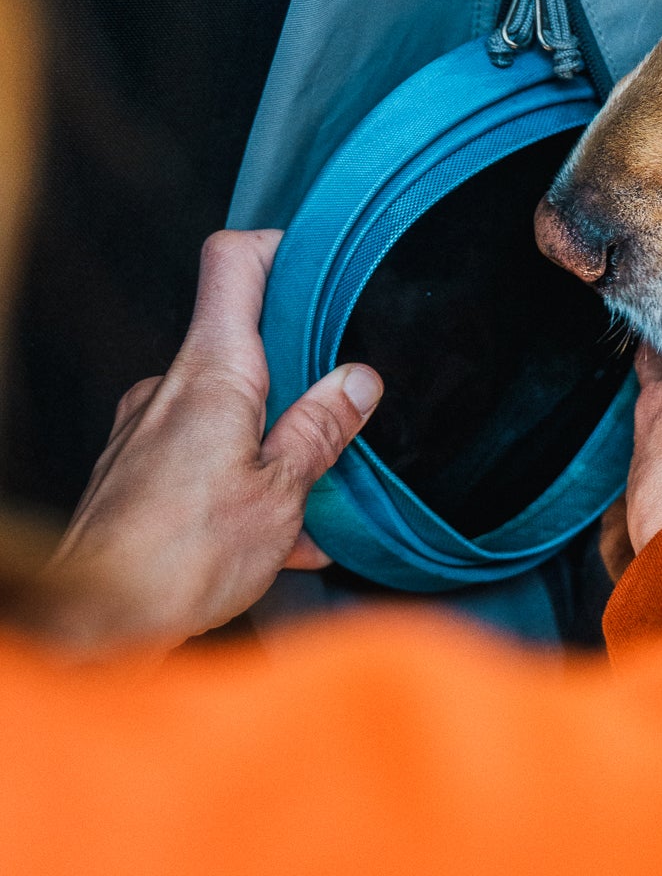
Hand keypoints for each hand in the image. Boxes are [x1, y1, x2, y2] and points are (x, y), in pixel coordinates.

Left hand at [44, 230, 381, 655]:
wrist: (89, 628)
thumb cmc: (177, 561)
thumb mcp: (280, 495)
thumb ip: (320, 431)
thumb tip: (358, 381)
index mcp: (212, 373)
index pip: (234, 262)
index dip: (279, 248)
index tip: (322, 263)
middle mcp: (170, 389)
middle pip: (242, 341)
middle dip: (298, 377)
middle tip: (340, 416)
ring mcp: (145, 430)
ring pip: (225, 409)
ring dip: (271, 444)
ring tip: (311, 505)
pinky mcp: (133, 474)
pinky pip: (199, 455)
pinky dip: (239, 484)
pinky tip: (275, 542)